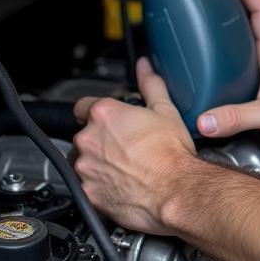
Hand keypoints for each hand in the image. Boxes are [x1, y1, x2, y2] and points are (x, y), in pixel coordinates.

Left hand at [73, 57, 196, 233]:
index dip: (98, 113)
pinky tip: (123, 184)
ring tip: (127, 167)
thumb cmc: (172, 155)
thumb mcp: (166, 111)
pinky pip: (87, 186)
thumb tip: (145, 67)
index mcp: (105, 114)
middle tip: (127, 146)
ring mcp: (85, 167)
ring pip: (84, 161)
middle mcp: (88, 139)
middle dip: (102, 140)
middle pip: (85, 135)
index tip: (110, 122)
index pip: (84, 106)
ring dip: (99, 162)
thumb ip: (150, 85)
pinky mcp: (87, 193)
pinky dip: (100, 185)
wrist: (175, 191)